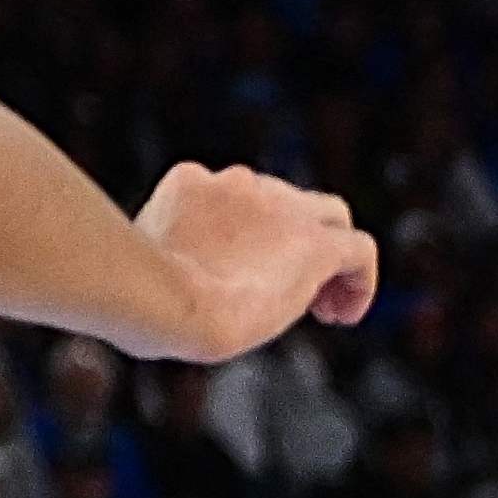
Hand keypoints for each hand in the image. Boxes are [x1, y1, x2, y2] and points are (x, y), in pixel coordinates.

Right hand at [135, 164, 375, 359]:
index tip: (242, 274)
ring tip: (324, 308)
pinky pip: (358, 251)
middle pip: (289, 200)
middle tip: (288, 284)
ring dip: (327, 259)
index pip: (237, 198)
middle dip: (293, 237)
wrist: (164, 302)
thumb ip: (170, 254)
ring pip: (330, 218)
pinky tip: (343, 315)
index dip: (249, 235)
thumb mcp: (143, 261)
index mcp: (191, 182)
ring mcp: (280, 209)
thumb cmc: (139, 298)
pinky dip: (359, 281)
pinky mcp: (314, 245)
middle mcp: (239, 184)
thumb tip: (173, 284)